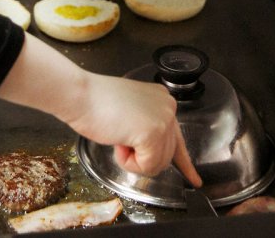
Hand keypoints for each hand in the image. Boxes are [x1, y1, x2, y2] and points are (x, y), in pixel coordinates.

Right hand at [69, 73, 201, 186]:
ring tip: (118, 134)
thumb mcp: (130, 112)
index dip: (185, 164)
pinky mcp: (153, 133)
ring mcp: (163, 119)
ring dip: (133, 159)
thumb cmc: (95, 103)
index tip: (195, 180)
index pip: (178, 138)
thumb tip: (152, 148)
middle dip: (141, 156)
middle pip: (166, 156)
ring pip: (158, 164)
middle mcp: (168, 107)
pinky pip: (147, 167)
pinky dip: (128, 162)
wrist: (80, 95)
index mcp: (162, 99)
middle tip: (120, 137)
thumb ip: (146, 125)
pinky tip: (118, 140)